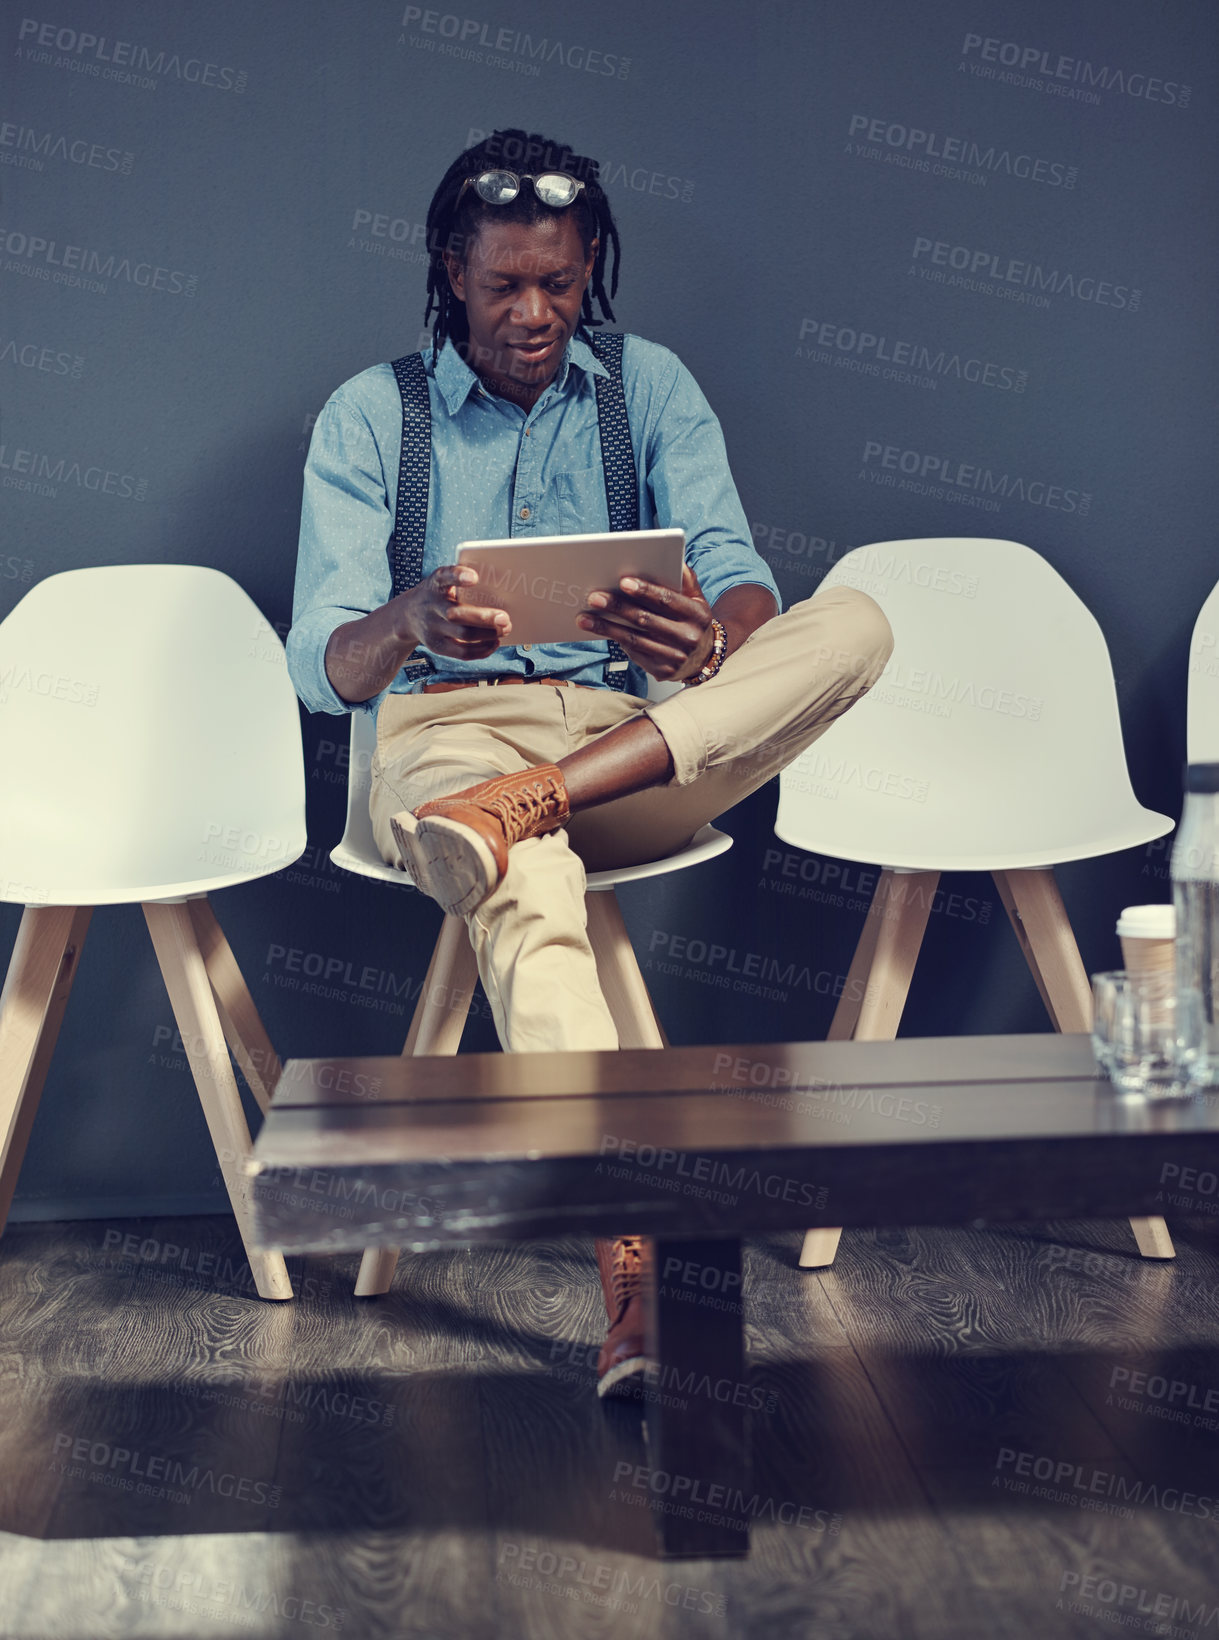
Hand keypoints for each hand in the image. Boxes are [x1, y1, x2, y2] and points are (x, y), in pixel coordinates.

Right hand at [390, 566, 509, 660]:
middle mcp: (431, 605)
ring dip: (488, 634)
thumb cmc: (437, 595)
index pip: (444, 577)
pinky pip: (462, 653)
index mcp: (435, 584)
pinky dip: (482, 650)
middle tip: (505, 618)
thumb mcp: (442, 582)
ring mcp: (432, 628)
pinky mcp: (436, 646)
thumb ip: (461, 583)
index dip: (458, 576)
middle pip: (457, 614)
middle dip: (484, 618)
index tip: (474, 577)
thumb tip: (500, 593)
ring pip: (463, 635)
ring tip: (505, 629)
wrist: (407, 615)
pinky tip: (494, 643)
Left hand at [575, 563, 714, 682]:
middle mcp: (688, 637)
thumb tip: (672, 558)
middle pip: (646, 620)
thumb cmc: (693, 621)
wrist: (704, 658)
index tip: (622, 581)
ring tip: (584, 617)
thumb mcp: (697, 598)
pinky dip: (614, 640)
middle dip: (617, 607)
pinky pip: (634, 653)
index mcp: (697, 614)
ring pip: (634, 639)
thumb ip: (685, 579)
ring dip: (606, 628)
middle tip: (593, 597)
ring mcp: (675, 657)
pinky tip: (598, 629)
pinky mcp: (663, 672)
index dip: (645, 591)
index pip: (667, 600)